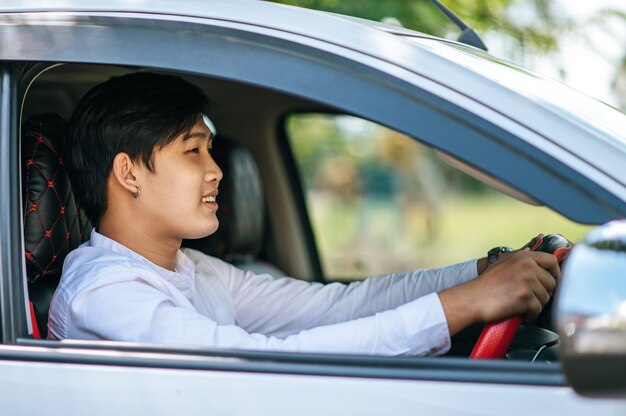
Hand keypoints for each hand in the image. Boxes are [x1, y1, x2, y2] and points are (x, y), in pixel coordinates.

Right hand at [438, 249, 559, 335]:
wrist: (472, 299)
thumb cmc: (485, 285)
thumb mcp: (502, 263)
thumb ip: (520, 259)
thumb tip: (533, 254)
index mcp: (523, 256)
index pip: (551, 260)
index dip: (555, 272)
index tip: (552, 281)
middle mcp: (527, 266)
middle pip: (552, 282)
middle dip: (544, 293)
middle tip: (531, 298)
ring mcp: (527, 280)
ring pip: (546, 297)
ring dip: (536, 305)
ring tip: (522, 305)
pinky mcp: (526, 296)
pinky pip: (538, 309)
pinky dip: (530, 314)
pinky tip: (520, 312)